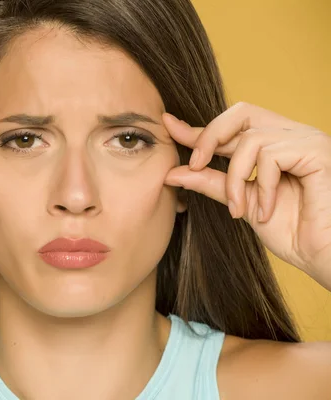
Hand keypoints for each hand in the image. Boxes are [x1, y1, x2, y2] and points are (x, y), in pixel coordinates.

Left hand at [162, 102, 330, 288]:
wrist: (325, 255)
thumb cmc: (293, 232)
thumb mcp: (241, 203)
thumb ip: (211, 183)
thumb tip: (172, 172)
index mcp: (275, 145)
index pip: (231, 126)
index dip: (198, 128)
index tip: (168, 126)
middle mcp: (291, 135)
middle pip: (240, 113)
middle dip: (210, 136)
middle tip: (196, 165)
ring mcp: (307, 140)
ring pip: (249, 139)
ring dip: (235, 178)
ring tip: (240, 208)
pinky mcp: (317, 151)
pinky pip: (271, 155)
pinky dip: (261, 186)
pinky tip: (265, 211)